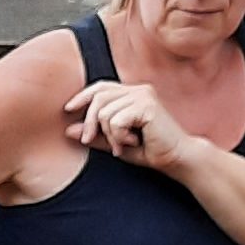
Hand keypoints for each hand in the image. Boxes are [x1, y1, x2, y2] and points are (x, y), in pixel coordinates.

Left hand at [66, 76, 200, 175]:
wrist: (176, 158)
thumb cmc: (149, 150)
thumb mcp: (115, 143)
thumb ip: (94, 135)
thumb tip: (68, 130)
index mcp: (132, 94)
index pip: (101, 87)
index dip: (82, 96)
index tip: (68, 110)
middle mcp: (138, 90)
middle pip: (98, 98)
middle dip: (89, 122)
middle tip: (90, 141)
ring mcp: (143, 95)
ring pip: (105, 112)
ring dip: (109, 135)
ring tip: (123, 144)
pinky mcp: (147, 105)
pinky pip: (116, 120)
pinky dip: (118, 136)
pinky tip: (132, 142)